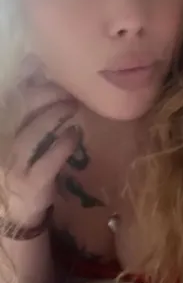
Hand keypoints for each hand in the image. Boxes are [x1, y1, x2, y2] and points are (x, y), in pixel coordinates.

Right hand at [3, 77, 78, 228]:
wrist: (15, 213)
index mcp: (1, 131)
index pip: (10, 100)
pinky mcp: (30, 184)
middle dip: (44, 95)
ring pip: (31, 134)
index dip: (26, 82)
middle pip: (19, 112)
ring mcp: (13, 166)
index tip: (43, 68)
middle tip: (68, 89)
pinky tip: (74, 134)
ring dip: (53, 116)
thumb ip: (28, 113)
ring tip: (72, 105)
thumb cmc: (22, 169)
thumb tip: (40, 75)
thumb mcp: (20, 139)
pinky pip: (46, 161)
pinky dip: (61, 146)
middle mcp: (2, 146)